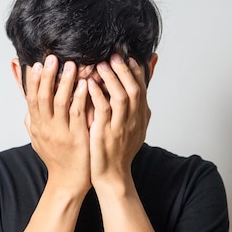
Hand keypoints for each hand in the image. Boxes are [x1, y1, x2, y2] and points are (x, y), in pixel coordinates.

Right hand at [25, 55, 90, 193]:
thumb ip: (32, 120)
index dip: (33, 81)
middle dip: (47, 76)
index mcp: (37, 126)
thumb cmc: (56, 158)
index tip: (35, 64)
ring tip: (70, 65)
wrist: (68, 181)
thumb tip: (26, 104)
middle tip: (51, 58)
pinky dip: (79, 97)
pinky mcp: (76, 137)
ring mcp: (61, 132)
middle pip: (43, 97)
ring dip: (64, 82)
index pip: (31, 99)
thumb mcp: (38, 138)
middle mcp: (46, 128)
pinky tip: (84, 84)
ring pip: (60, 102)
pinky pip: (77, 114)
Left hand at [88, 55, 150, 188]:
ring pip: (121, 96)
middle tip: (114, 55)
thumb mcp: (133, 128)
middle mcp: (134, 120)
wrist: (113, 176)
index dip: (136, 71)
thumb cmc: (119, 151)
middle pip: (135, 88)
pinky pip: (104, 110)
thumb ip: (136, 107)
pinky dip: (98, 95)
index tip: (128, 57)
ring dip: (112, 78)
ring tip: (101, 64)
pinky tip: (90, 84)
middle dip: (125, 70)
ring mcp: (121, 127)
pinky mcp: (106, 133)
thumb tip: (141, 88)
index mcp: (141, 117)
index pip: (142, 88)